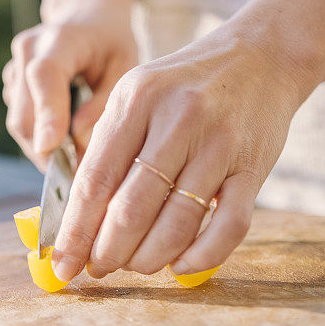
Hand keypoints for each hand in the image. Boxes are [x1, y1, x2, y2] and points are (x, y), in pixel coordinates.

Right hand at [2, 18, 136, 169]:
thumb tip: (79, 143)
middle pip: (24, 114)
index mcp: (60, 40)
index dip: (46, 113)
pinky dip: (42, 139)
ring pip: (20, 124)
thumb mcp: (124, 67)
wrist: (87, 19)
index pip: (44, 76)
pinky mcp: (11, 86)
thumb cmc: (111, 44)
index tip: (52, 148)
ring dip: (45, 149)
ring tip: (78, 155)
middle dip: (49, 151)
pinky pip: (22, 122)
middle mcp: (28, 51)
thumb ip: (104, 105)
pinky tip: (67, 138)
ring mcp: (14, 68)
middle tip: (80, 174)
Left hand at [51, 27, 318, 280]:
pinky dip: (201, 257)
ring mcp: (219, 144)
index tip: (62, 264)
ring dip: (149, 259)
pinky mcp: (254, 167)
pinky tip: (181, 266)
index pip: (96, 180)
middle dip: (108, 252)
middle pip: (132, 209)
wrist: (262, 57)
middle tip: (99, 268)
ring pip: (177, 224)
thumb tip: (79, 217)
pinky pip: (228, 227)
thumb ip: (109, 145)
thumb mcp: (140, 95)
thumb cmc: (187, 84)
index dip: (76, 231)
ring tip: (136, 266)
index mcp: (138, 99)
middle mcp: (178, 120)